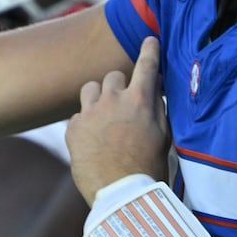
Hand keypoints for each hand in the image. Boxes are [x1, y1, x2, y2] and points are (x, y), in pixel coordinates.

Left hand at [66, 37, 170, 203]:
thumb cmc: (148, 168)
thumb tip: (154, 89)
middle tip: (124, 106)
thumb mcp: (163, 136)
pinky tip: (95, 142)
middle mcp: (113, 100)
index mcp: (140, 101)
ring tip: (105, 120)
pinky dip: (87, 123)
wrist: (120, 196)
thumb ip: (157, 108)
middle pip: (113, 77)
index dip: (149, 51)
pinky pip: (79, 114)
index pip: (146, 66)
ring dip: (98, 99)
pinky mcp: (73, 127)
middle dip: (119, 87)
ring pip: (91, 89)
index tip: (149, 40)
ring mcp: (90, 112)